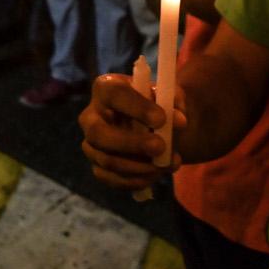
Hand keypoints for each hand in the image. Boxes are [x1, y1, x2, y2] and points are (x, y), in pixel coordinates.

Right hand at [79, 74, 185, 190]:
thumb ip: (174, 102)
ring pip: (107, 161)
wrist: (153, 126)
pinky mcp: (97, 166)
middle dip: (132, 143)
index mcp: (106, 88)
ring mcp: (91, 144)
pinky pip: (111, 179)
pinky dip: (136, 180)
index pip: (114, 95)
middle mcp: (90, 116)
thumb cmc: (157, 104)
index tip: (162, 119)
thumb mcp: (168, 96)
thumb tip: (178, 120)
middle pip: (99, 133)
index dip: (137, 107)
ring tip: (168, 164)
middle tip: (161, 147)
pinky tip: (156, 174)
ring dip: (140, 167)